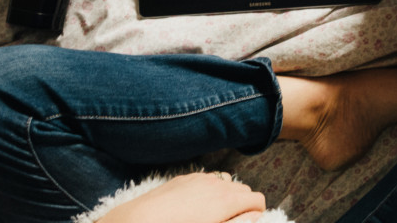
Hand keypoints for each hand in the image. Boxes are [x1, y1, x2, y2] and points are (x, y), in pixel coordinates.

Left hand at [97, 172, 265, 222]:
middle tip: (229, 222)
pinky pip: (206, 179)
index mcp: (227, 199)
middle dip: (242, 204)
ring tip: (214, 215)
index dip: (254, 214)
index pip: (257, 199)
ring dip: (226, 195)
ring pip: (225, 182)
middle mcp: (216, 183)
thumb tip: (256, 216)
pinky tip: (195, 206)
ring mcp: (199, 178)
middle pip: (243, 188)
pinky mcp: (183, 178)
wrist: (139, 222)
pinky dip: (209, 190)